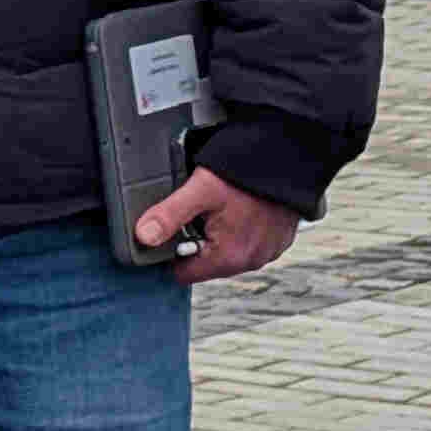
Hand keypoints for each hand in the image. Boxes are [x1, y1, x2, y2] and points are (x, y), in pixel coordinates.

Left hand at [132, 168, 297, 282]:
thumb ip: (169, 215)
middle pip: (206, 263)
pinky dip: (241, 229)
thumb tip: (142, 237)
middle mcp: (251, 261)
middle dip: (197, 240)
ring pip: (227, 252)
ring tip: (223, 205)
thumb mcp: (200, 190)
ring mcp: (268, 252)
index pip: (184, 273)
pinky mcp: (279, 240)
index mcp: (229, 258)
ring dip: (219, 234)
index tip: (174, 227)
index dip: (172, 252)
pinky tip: (241, 206)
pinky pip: (249, 242)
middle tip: (201, 210)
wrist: (289, 156)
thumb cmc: (246, 173)